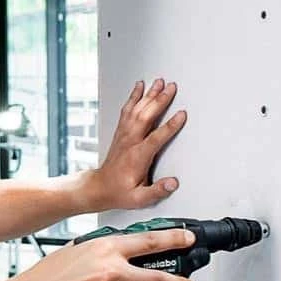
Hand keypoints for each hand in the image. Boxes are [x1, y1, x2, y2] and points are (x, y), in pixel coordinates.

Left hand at [93, 78, 185, 209]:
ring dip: (148, 95)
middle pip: (146, 117)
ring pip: (137, 110)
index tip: (181, 114)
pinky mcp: (121, 132)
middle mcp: (130, 142)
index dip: (170, 126)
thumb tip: (173, 183)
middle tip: (172, 87)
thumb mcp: (139, 199)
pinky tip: (140, 87)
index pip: (156, 138)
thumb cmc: (119, 192)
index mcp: (137, 157)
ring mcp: (124, 135)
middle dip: (159, 101)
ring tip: (159, 82)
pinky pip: (127, 110)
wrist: (99, 187)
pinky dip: (134, 97)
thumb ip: (157, 191)